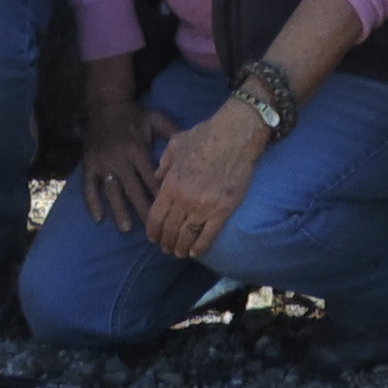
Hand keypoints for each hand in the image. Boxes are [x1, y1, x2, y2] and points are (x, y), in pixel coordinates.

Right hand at [76, 80, 159, 232]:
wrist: (105, 104)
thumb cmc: (134, 115)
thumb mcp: (155, 119)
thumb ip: (172, 133)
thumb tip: (191, 149)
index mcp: (136, 148)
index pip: (150, 177)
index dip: (159, 195)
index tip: (169, 213)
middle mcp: (119, 158)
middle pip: (132, 188)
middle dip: (142, 209)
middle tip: (152, 230)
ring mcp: (102, 162)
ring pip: (111, 190)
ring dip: (119, 210)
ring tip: (126, 228)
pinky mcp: (90, 164)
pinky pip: (89, 186)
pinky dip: (92, 202)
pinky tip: (98, 218)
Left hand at [144, 98, 270, 262]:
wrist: (234, 135)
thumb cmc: (205, 135)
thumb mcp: (176, 144)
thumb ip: (164, 163)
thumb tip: (156, 177)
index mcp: (170, 184)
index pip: (155, 217)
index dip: (152, 231)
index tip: (153, 238)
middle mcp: (184, 200)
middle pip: (169, 230)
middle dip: (165, 242)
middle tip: (166, 248)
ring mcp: (204, 207)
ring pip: (186, 236)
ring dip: (180, 248)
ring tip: (179, 252)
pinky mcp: (223, 210)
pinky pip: (208, 236)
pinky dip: (200, 247)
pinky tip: (195, 252)